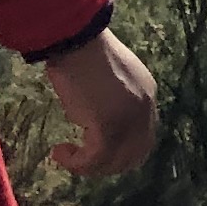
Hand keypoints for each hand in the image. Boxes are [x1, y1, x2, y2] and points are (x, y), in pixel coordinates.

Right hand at [43, 28, 158, 178]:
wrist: (77, 39)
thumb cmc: (83, 51)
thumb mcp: (107, 77)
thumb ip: (111, 98)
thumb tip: (94, 119)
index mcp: (147, 95)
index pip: (144, 137)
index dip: (121, 150)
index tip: (93, 148)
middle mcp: (145, 110)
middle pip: (135, 155)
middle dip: (108, 164)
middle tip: (81, 159)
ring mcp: (129, 120)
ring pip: (114, 162)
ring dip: (88, 166)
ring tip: (66, 153)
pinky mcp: (108, 128)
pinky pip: (93, 160)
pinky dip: (75, 163)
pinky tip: (59, 151)